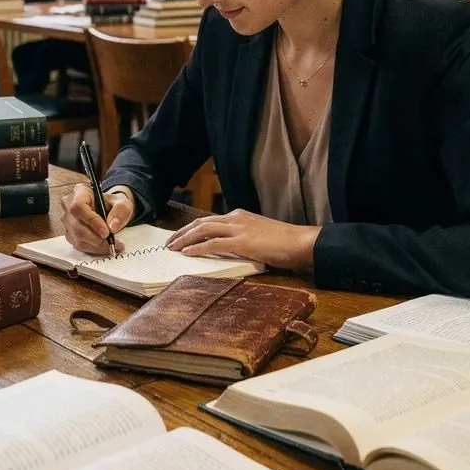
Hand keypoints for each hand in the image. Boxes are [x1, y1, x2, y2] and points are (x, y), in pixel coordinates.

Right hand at [62, 184, 134, 254]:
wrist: (110, 209)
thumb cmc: (113, 204)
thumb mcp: (122, 202)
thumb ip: (120, 211)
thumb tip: (113, 226)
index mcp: (80, 192)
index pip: (79, 207)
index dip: (92, 221)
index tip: (106, 232)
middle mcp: (69, 205)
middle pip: (77, 226)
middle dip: (97, 239)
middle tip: (113, 243)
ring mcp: (67, 221)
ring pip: (77, 238)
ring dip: (96, 246)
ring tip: (112, 246)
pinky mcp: (69, 233)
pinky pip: (79, 245)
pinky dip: (93, 248)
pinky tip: (103, 247)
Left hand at [166, 209, 321, 272]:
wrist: (301, 241)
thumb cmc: (284, 242)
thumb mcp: (258, 236)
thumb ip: (242, 239)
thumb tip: (227, 250)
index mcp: (239, 216)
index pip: (209, 220)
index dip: (192, 229)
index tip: (180, 237)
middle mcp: (236, 218)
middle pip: (201, 222)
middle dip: (182, 232)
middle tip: (169, 242)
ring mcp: (239, 229)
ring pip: (203, 230)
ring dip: (185, 239)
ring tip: (172, 248)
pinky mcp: (242, 242)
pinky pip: (213, 244)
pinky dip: (197, 248)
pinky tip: (187, 254)